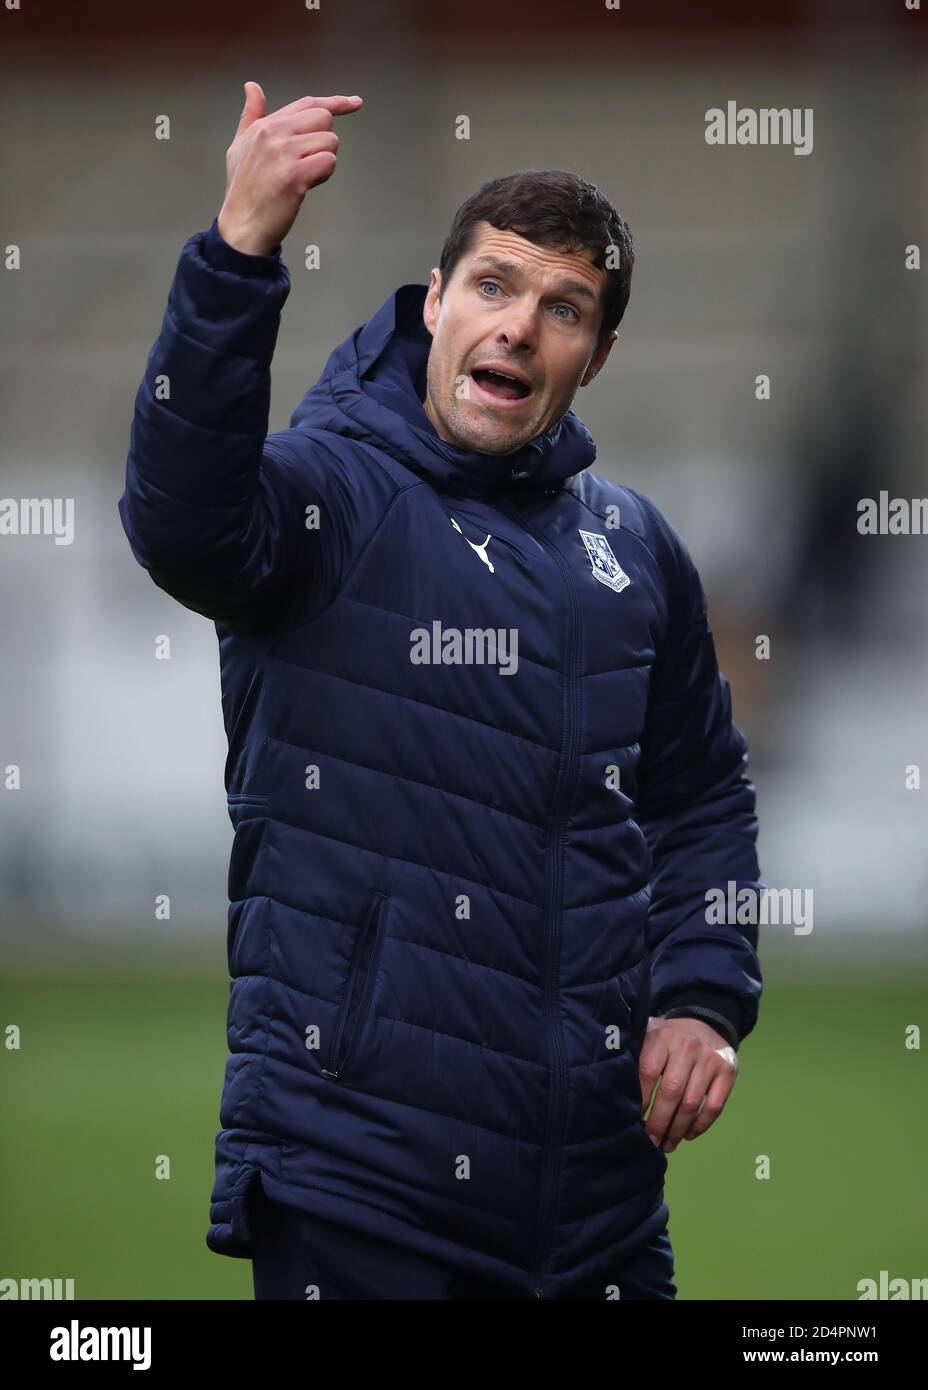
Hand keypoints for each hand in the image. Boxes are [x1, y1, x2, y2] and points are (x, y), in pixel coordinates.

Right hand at [217, 82, 363, 255]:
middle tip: (308, 162)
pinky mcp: (294, 176)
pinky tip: (307, 184)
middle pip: (324, 119)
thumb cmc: (244, 189)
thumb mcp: (239, 146)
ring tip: (303, 176)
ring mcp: (283, 153)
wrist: (242, 225)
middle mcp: (273, 134)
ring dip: (324, 161)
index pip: (307, 103)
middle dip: (324, 141)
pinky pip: (328, 162)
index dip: (336, 102)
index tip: (356, 103)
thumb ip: (250, 116)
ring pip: (329, 141)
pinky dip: (325, 174)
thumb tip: (251, 86)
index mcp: (264, 125)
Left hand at [639, 1016, 737, 1152]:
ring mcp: (710, 1058)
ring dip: (678, 1129)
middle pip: (671, 1092)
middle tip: (650, 1142)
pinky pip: (714, 1106)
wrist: (705, 1026)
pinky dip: (701, 1125)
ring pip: (692, 1103)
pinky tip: (688, 1135)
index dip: (640, 1100)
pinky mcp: (728, 1071)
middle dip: (659, 1122)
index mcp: (662, 1036)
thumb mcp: (648, 1037)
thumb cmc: (668, 1040)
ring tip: (667, 1144)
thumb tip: (614, 1094)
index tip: (633, 1120)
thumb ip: (633, 1057)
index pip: (648, 1072)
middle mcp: (687, 1045)